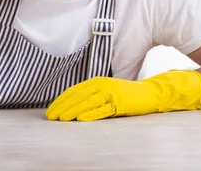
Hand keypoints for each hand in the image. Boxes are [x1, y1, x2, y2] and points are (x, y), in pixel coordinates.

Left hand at [46, 70, 200, 121]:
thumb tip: (71, 106)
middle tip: (50, 117)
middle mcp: (101, 84)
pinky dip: (91, 114)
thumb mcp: (105, 92)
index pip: (73, 91)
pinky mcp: (120, 102)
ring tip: (61, 119)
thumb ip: (91, 96)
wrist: (150, 94)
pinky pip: (103, 109)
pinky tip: (81, 119)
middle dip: (62, 107)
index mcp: (95, 81)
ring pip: (87, 102)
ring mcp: (111, 93)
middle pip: (77, 97)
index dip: (61, 101)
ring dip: (72, 110)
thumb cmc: (125, 96)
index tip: (50, 110)